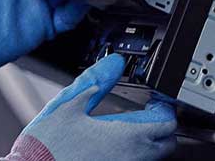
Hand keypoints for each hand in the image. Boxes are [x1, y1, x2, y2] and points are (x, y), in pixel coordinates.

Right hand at [0, 54, 177, 160]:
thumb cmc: (47, 147)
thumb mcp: (69, 104)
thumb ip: (95, 81)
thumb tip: (113, 63)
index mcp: (127, 137)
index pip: (167, 123)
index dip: (164, 107)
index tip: (154, 98)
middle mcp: (132, 157)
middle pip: (166, 143)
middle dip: (160, 125)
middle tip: (145, 111)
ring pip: (151, 156)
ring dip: (146, 140)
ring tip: (126, 124)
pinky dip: (131, 151)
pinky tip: (111, 142)